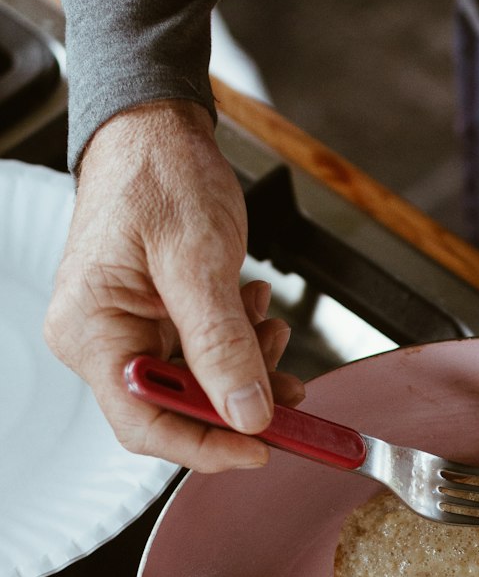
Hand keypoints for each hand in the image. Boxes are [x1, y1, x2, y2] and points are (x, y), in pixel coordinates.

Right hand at [42, 100, 303, 470]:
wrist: (156, 129)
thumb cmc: (159, 172)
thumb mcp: (199, 259)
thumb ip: (223, 344)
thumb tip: (246, 413)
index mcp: (91, 330)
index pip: (144, 423)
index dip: (206, 447)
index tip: (263, 447)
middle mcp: (99, 340)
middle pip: (174, 410)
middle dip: (237, 401)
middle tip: (287, 386)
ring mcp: (124, 333)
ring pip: (196, 386)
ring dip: (246, 370)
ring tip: (274, 331)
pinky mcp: (152, 322)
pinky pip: (200, 358)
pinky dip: (239, 347)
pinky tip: (257, 316)